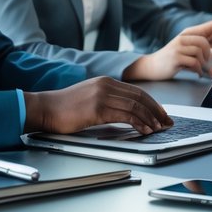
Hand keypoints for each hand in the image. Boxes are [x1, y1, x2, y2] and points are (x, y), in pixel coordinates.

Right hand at [23, 78, 170, 134]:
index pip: (137, 91)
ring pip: (135, 107)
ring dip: (150, 119)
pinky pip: (125, 116)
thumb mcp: (90, 95)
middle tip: (166, 121)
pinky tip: (145, 130)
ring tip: (158, 128)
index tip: (161, 113)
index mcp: (106, 82)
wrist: (44, 108)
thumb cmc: (64, 107)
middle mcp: (106, 86)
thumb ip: (108, 98)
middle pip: (140, 97)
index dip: (152, 103)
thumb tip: (128, 110)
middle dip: (156, 110)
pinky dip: (139, 123)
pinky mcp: (96, 110)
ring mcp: (102, 97)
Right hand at [123, 19, 211, 80]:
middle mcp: (183, 38)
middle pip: (205, 41)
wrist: (151, 67)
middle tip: (205, 61)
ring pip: (200, 52)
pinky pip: (194, 63)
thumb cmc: (172, 58)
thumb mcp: (186, 47)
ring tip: (197, 67)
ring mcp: (178, 47)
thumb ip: (201, 44)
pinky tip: (196, 72)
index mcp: (188, 33)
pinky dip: (197, 70)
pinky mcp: (175, 58)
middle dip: (208, 53)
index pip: (211, 25)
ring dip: (202, 63)